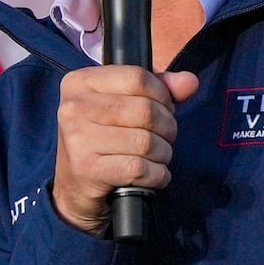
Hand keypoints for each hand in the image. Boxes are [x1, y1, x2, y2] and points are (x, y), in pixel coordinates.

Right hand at [52, 65, 196, 234]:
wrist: (74, 188)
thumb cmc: (104, 139)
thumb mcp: (125, 104)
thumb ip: (159, 88)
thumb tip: (189, 82)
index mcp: (81, 82)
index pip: (138, 77)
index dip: (162, 94)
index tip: (164, 107)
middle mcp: (74, 107)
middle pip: (145, 110)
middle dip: (167, 127)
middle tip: (164, 136)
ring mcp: (78, 139)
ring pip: (145, 141)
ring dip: (163, 153)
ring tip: (157, 156)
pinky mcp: (86, 169)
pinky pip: (139, 169)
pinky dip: (156, 174)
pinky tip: (152, 174)